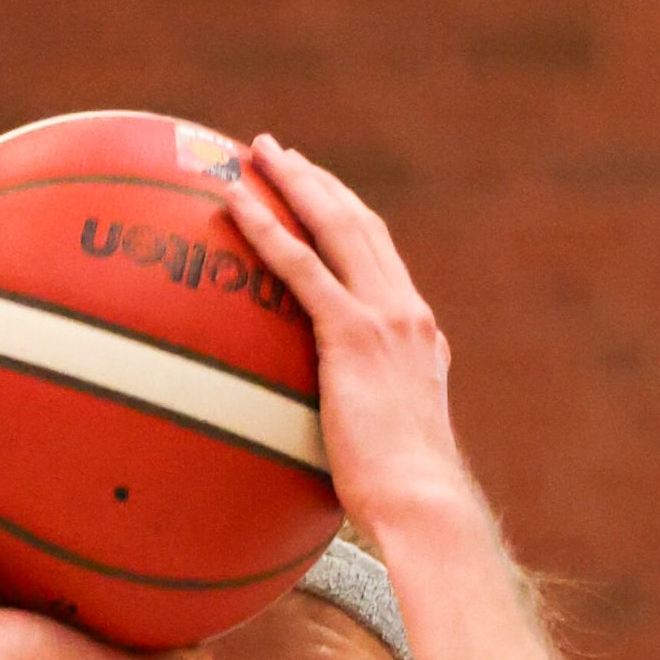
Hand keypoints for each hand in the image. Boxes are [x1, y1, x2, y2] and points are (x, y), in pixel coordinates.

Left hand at [228, 141, 470, 543]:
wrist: (423, 504)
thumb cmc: (400, 504)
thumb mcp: (383, 455)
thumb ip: (359, 432)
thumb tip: (325, 457)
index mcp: (418, 336)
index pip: (381, 262)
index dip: (348, 221)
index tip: (319, 197)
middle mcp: (407, 313)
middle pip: (360, 225)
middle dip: (318, 183)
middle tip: (279, 155)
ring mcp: (385, 317)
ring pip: (335, 226)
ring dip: (294, 182)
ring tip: (255, 155)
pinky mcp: (354, 334)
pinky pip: (301, 267)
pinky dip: (267, 228)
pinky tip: (236, 203)